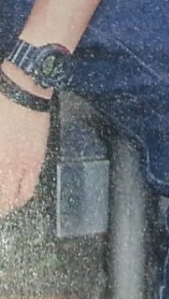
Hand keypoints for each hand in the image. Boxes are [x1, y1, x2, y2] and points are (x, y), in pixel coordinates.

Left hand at [0, 65, 51, 215]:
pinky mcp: (36, 160)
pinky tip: (17, 197)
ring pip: (14, 198)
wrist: (22, 91)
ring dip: (7, 206)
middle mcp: (4, 166)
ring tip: (4, 206)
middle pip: (1, 199)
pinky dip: (21, 197)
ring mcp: (21, 165)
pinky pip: (29, 187)